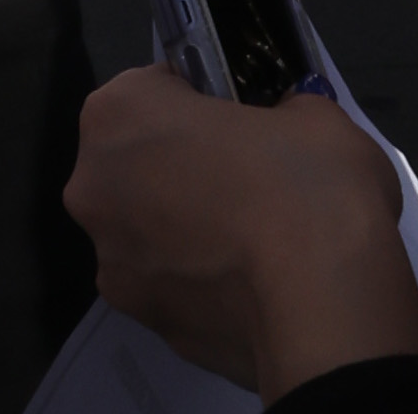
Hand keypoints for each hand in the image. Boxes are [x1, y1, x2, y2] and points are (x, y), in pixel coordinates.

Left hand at [66, 66, 417, 395]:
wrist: (323, 314)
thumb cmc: (305, 187)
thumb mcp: (315, 114)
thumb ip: (284, 108)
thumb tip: (285, 122)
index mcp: (118, 113)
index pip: (157, 88)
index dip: (205, 102)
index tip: (245, 123)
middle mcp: (94, 187)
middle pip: (142, 162)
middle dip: (188, 166)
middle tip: (254, 181)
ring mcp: (116, 267)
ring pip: (152, 231)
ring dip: (191, 230)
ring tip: (261, 243)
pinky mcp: (151, 328)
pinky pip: (175, 289)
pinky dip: (206, 285)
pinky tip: (257, 288)